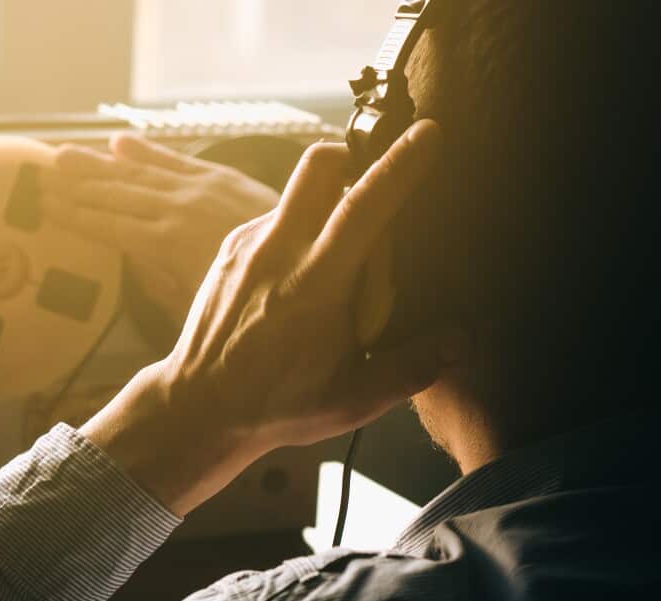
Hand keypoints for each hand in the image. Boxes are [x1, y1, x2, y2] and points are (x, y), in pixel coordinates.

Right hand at [40, 133, 280, 325]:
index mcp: (166, 245)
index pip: (107, 226)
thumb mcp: (199, 304)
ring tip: (62, 155)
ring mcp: (199, 189)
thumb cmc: (252, 300)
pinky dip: (146, 153)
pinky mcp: (221, 178)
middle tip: (38, 176)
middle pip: (115, 194)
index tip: (43, 207)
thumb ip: (160, 282)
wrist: (308, 259)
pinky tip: (120, 144)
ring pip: (137, 174)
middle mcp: (176, 210)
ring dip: (98, 165)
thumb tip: (130, 260)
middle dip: (75, 186)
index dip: (73, 216)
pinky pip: (175, 161)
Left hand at [83, 120, 449, 515]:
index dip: (399, 166)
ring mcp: (247, 245)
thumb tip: (462, 342)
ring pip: (298, 192)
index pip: (363, 207)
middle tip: (375, 189)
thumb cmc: (277, 405)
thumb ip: (411, 368)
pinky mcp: (230, 248)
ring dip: (328, 206)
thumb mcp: (352, 400)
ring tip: (339, 266)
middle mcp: (277, 252)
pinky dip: (300, 233)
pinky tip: (303, 281)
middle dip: (354, 156)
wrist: (197, 407)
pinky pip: (276, 219)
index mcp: (314, 286)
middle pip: (320, 165)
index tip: (428, 134)